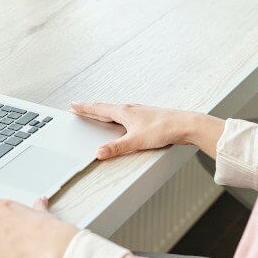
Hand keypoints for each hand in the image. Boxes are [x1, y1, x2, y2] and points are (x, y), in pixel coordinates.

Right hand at [70, 102, 204, 159]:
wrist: (184, 124)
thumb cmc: (163, 129)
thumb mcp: (136, 141)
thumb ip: (117, 148)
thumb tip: (99, 152)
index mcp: (124, 112)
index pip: (99, 109)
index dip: (85, 108)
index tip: (73, 104)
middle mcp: (130, 109)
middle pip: (105, 109)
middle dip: (91, 109)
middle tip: (80, 107)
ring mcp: (138, 113)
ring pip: (116, 112)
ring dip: (104, 112)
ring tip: (97, 114)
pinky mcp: (146, 118)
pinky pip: (125, 116)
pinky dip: (116, 117)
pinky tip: (121, 122)